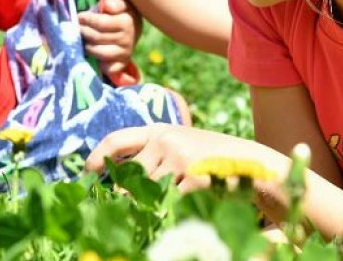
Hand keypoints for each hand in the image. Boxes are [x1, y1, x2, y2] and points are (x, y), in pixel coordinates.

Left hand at [79, 0, 141, 80]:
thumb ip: (114, 2)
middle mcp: (128, 39)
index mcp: (127, 22)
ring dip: (86, 45)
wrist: (133, 27)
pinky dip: (98, 63)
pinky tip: (92, 54)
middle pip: (96, 38)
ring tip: (81, 38)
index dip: (86, 19)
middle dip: (83, 31)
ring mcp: (125, 52)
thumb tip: (107, 5)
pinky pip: (108, 68)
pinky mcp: (122, 63)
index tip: (79, 16)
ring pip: (98, 52)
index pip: (100, 23)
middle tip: (75, 27)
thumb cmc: (121, 12)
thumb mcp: (120, 2)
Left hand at [87, 124, 288, 194]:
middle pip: (131, 178)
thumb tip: (120, 186)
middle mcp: (166, 140)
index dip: (97, 157)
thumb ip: (153, 158)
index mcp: (160, 131)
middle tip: (140, 205)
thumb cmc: (214, 160)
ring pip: (149, 193)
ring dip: (155, 206)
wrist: (256, 165)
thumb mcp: (182, 147)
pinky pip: (170, 203)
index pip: (117, 140)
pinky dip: (174, 211)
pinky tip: (188, 209)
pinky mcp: (194, 176)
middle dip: (132, 195)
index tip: (87, 174)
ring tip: (174, 204)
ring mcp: (180, 157)